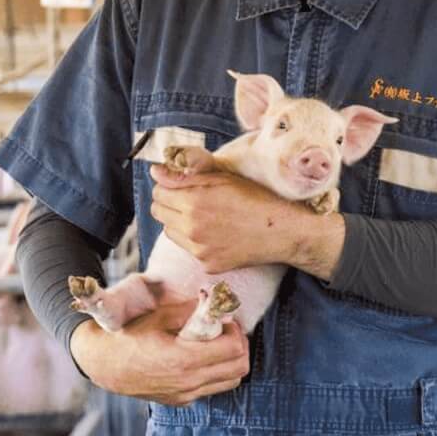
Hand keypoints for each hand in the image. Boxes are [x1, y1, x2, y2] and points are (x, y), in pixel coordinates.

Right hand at [69, 294, 248, 405]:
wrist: (102, 364)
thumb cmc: (128, 335)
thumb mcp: (158, 316)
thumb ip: (190, 310)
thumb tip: (214, 300)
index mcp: (184, 360)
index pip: (233, 349)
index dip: (235, 330)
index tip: (225, 319)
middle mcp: (188, 382)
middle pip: (239, 368)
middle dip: (239, 344)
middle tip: (226, 329)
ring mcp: (185, 395)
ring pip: (230, 381)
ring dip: (231, 360)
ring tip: (217, 342)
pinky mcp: (180, 401)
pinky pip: (212, 388)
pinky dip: (217, 372)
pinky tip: (202, 356)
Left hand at [149, 165, 345, 278]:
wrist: (281, 230)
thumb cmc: (256, 197)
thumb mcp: (222, 178)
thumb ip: (184, 176)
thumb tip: (155, 171)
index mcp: (194, 201)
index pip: (158, 192)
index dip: (168, 185)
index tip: (180, 184)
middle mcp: (192, 227)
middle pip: (159, 212)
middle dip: (170, 202)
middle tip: (190, 198)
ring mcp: (198, 249)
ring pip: (170, 231)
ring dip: (179, 221)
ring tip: (204, 215)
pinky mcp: (207, 264)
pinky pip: (188, 248)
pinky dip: (195, 239)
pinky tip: (216, 231)